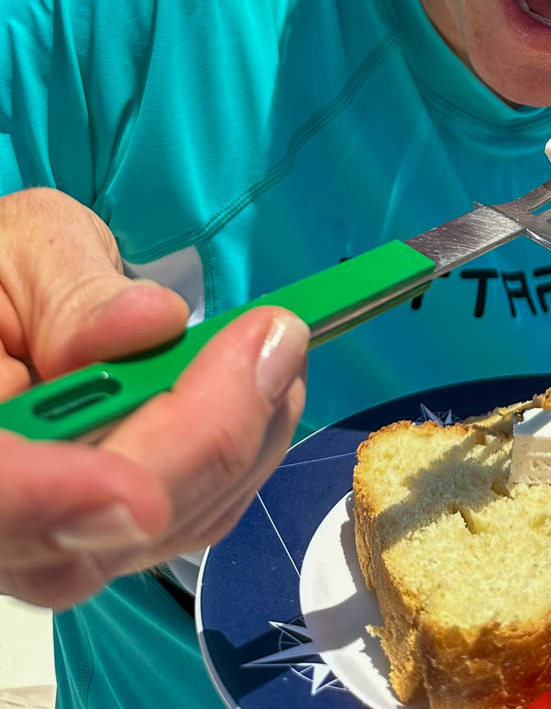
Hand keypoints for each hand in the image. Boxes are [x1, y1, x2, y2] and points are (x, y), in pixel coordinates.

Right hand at [0, 188, 307, 608]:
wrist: (9, 305)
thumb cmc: (6, 270)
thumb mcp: (29, 252)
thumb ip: (74, 296)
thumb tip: (154, 324)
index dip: (60, 506)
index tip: (138, 495)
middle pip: (78, 543)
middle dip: (197, 448)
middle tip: (273, 345)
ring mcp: (45, 535)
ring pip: (140, 541)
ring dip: (233, 450)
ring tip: (279, 350)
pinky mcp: (104, 530)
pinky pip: (174, 523)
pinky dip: (234, 461)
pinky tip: (268, 388)